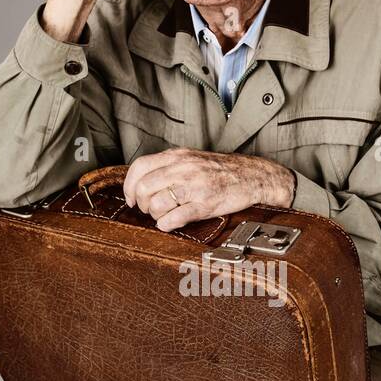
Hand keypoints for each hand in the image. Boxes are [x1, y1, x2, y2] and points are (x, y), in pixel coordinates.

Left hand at [122, 149, 295, 230]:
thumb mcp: (191, 158)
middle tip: (149, 209)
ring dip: (154, 215)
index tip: (131, 198)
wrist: (251, 176)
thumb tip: (142, 181)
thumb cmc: (220, 170)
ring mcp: (194, 187)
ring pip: (157, 203)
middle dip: (141, 204)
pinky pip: (175, 217)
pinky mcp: (204, 204)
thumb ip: (168, 166)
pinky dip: (166, 224)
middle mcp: (183, 169)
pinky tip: (169, 223)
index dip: (129, 186)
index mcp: (177, 156)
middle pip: (144, 188)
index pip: (139, 167)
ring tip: (162, 216)